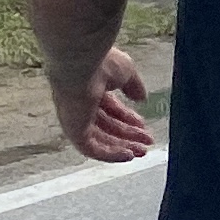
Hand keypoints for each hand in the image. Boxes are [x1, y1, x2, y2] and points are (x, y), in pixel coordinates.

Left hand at [52, 44, 152, 162]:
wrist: (81, 65)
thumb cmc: (101, 62)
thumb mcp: (126, 71)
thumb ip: (134, 86)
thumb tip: (142, 98)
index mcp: (92, 89)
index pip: (111, 109)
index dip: (128, 119)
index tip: (144, 127)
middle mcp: (82, 106)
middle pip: (107, 127)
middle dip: (128, 136)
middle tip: (146, 143)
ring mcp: (76, 119)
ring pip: (101, 140)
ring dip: (122, 147)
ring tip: (142, 152)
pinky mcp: (73, 131)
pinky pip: (92, 149)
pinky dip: (110, 154)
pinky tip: (128, 156)